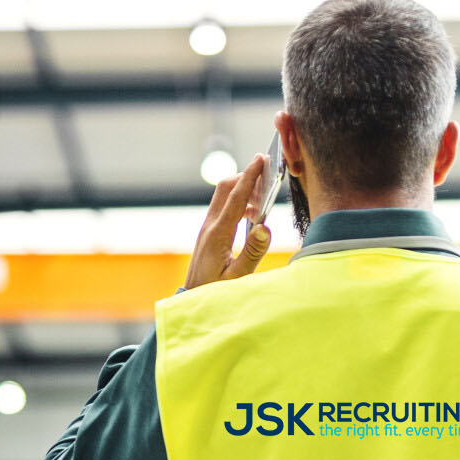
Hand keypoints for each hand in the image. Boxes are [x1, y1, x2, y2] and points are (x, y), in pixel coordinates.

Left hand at [182, 154, 271, 290]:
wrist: (192, 300)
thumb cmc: (216, 292)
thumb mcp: (238, 277)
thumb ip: (253, 252)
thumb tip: (265, 227)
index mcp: (218, 234)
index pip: (236, 197)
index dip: (250, 176)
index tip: (261, 159)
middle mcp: (210, 226)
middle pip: (226, 187)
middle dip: (246, 176)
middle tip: (267, 174)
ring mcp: (207, 227)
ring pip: (223, 195)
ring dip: (243, 189)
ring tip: (263, 200)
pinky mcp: (208, 232)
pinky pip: (223, 207)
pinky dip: (239, 201)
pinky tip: (252, 215)